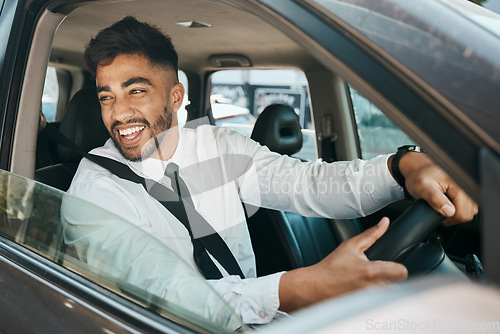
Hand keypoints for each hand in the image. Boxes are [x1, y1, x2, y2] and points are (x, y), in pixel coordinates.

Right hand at [278, 218, 406, 311]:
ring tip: (368, 283)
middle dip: (390, 279)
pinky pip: (379, 304)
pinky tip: (362, 292)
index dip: (398, 268)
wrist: (314, 286)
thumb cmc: (330, 267)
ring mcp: (369, 302)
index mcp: (372, 271)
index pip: (402, 272)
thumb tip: (384, 222)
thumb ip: (371, 234)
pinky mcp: (365, 309)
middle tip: (376, 274)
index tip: (392, 267)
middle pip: (398, 285)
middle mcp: (373, 289)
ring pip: (388, 295)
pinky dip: (374, 298)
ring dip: (382, 289)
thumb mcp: (350, 246)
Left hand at [396, 152, 477, 225]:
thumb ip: (435, 199)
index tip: (440, 217)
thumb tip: (449, 211)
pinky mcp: (466, 189)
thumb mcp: (422, 188)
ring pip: (469, 210)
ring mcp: (467, 187)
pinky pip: (468, 205)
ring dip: (457, 212)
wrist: (419, 168)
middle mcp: (466, 186)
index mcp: (459, 185)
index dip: (450, 219)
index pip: (464, 213)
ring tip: (443, 206)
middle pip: (469, 213)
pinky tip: (448, 203)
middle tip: (440, 211)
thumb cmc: (420, 176)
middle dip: (454, 216)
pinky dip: (458, 207)